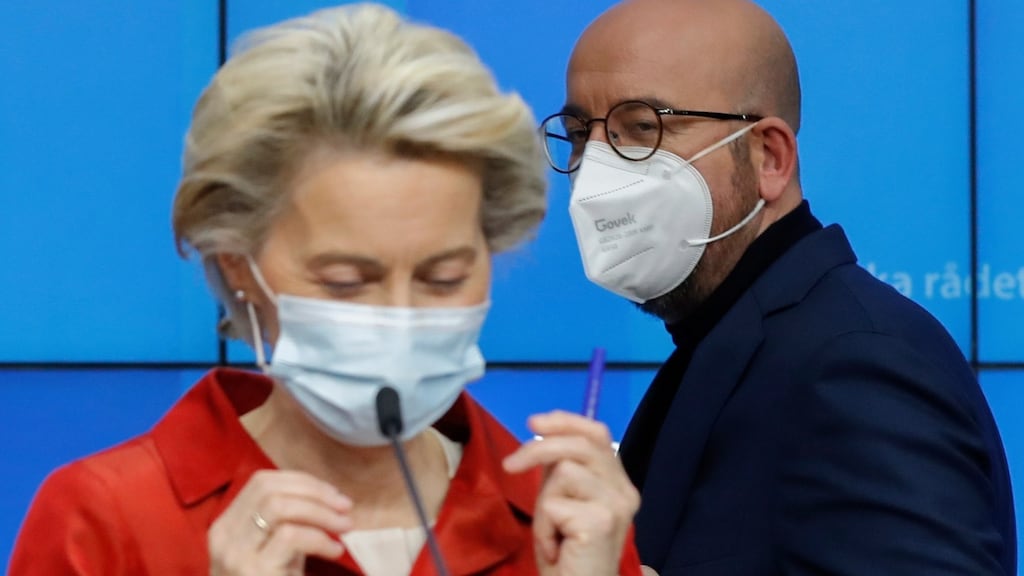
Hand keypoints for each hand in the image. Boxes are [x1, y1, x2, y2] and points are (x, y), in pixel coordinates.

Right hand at [208, 470, 352, 575]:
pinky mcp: (253, 571)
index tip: (333, 494)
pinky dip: (320, 538)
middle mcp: (224, 537)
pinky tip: (334, 551)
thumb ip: (289, 522)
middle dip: (315, 492)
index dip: (302, 481)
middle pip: (270, 489)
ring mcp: (235, 555)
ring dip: (321, 512)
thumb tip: (329, 497)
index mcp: (226, 526)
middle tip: (346, 507)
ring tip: (345, 527)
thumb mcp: (275, 551)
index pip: (262, 482)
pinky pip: (291, 536)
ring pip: (280, 507)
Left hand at [503, 411, 639, 575]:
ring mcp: (616, 505)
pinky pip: (554, 503)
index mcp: (619, 483)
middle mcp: (625, 491)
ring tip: (552, 532)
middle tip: (509, 465)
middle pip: (581, 444)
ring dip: (544, 503)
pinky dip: (544, 526)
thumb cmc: (568, 556)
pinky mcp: (601, 520)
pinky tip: (555, 547)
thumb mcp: (562, 502)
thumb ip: (561, 472)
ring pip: (564, 472)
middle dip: (538, 449)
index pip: (598, 434)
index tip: (535, 422)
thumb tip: (542, 437)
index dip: (566, 422)